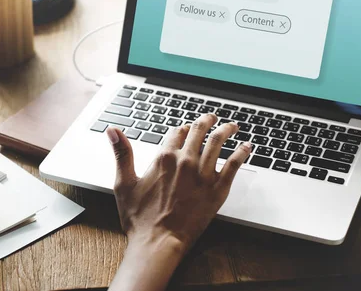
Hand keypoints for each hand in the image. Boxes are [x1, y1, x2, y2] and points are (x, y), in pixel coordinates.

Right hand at [107, 114, 250, 290]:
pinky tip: (247, 147)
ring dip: (226, 130)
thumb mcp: (124, 183)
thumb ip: (122, 153)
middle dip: (206, 121)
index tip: (185, 128)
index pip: (176, 132)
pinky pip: (234, 165)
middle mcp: (185, 161)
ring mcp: (203, 175)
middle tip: (211, 118)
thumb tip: (113, 130)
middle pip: (199, 132)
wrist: (158, 242)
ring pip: (218, 142)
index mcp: (163, 158)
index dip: (181, 128)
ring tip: (232, 126)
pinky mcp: (217, 189)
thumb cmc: (139, 218)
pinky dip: (242, 153)